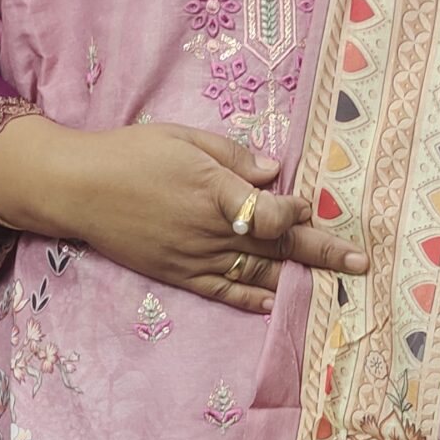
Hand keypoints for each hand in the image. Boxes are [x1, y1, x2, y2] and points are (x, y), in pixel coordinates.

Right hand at [0, 116, 367, 314]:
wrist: (79, 188)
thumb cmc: (131, 153)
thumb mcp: (184, 139)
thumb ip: (233, 157)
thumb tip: (276, 174)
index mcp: (214, 191)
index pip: (271, 212)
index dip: (295, 211)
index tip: (306, 204)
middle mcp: (210, 231)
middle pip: (276, 245)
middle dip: (323, 252)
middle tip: (361, 262)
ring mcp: (194, 257)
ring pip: (256, 271)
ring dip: (297, 276)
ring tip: (334, 280)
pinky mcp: (178, 274)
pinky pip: (224, 291)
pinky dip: (252, 297)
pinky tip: (276, 300)